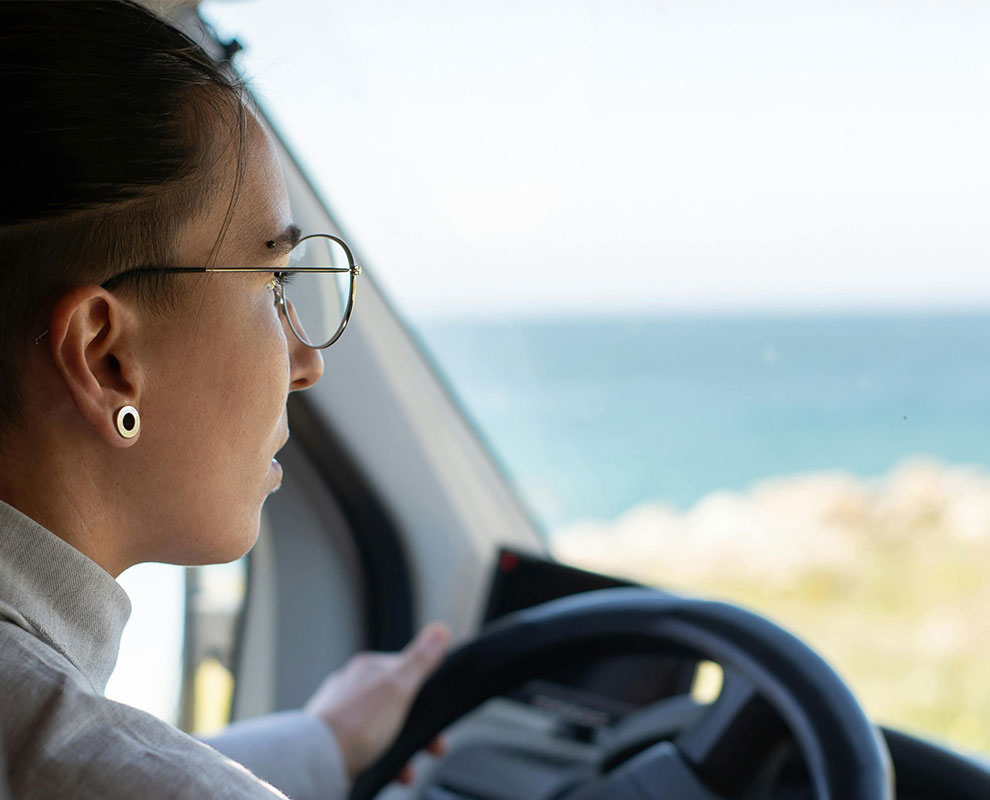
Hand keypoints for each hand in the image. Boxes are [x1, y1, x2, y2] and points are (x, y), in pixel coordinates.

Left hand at [304, 622, 451, 783]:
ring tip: (410, 768)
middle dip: (418, 728)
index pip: (406, 670)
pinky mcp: (336, 740)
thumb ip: (420, 660)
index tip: (438, 714)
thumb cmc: (357, 722)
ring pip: (384, 729)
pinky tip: (390, 772)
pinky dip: (384, 761)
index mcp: (368, 668)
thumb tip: (439, 630)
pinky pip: (369, 748)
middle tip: (433, 747)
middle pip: (397, 703)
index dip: (427, 692)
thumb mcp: (398, 686)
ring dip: (403, 748)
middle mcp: (353, 687)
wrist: (317, 761)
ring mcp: (343, 714)